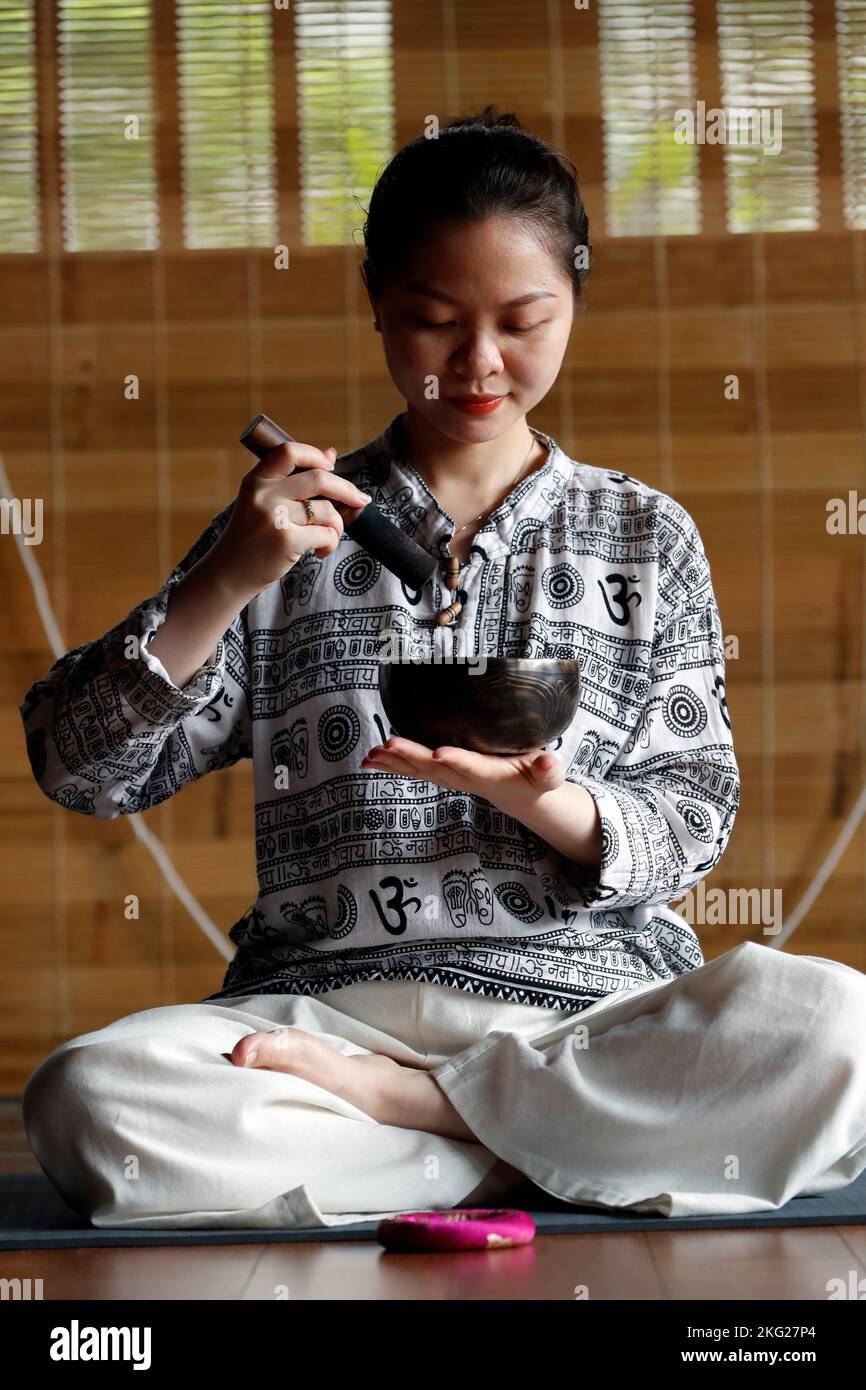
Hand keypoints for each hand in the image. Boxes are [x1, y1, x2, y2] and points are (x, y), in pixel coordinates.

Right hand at [211, 440, 371, 600]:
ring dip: (338, 526)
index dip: (316, 456)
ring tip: (327, 537)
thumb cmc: (251, 537)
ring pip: (327, 511)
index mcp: (256, 480)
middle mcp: (263, 494)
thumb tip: (331, 454)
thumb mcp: (263, 502)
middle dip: (347, 490)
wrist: (229, 574)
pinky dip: (331, 543)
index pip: (289, 452)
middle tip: (361, 500)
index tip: (331, 467)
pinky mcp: (286, 541)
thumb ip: (294, 479)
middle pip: (319, 478)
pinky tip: (320, 551)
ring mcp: (275, 517)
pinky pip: (327, 534)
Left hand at [360, 735, 565, 809]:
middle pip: (436, 769)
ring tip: (371, 753)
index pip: (474, 767)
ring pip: (418, 770)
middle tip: (389, 743)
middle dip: (412, 756)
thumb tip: (549, 764)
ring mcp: (449, 778)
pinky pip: (412, 770)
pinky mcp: (441, 773)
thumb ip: (549, 771)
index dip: (458, 761)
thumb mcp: (548, 777)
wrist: (519, 795)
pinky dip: (390, 764)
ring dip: (394, 762)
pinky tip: (369, 758)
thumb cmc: (534, 778)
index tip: (440, 754)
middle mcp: (465, 778)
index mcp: (491, 774)